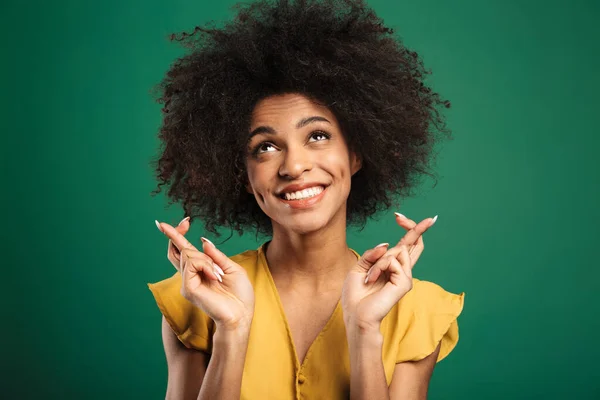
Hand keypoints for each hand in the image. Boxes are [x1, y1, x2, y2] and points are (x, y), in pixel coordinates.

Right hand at [156, 217, 254, 330]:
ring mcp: (188, 283)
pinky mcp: (188, 288)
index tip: (185, 220)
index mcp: (201, 272)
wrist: (242, 315)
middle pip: (175, 251)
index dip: (181, 235)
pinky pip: (192, 264)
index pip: (184, 251)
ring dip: (206, 259)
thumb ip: (215, 256)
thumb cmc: (240, 295)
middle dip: (176, 234)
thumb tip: (202, 241)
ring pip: (187, 254)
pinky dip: (206, 265)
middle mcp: (191, 277)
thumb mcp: (231, 268)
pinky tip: (216, 276)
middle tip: (186, 220)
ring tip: (219, 274)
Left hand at [341, 214, 436, 330]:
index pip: (406, 245)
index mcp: (391, 267)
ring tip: (369, 277)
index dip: (407, 229)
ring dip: (378, 260)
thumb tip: (388, 244)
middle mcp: (401, 270)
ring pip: (396, 251)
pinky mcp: (405, 283)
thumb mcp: (359, 267)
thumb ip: (373, 254)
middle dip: (417, 227)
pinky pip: (391, 261)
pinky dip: (377, 267)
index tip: (400, 216)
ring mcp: (405, 277)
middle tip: (416, 217)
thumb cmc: (356, 296)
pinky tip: (371, 280)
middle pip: (416, 244)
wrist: (355, 315)